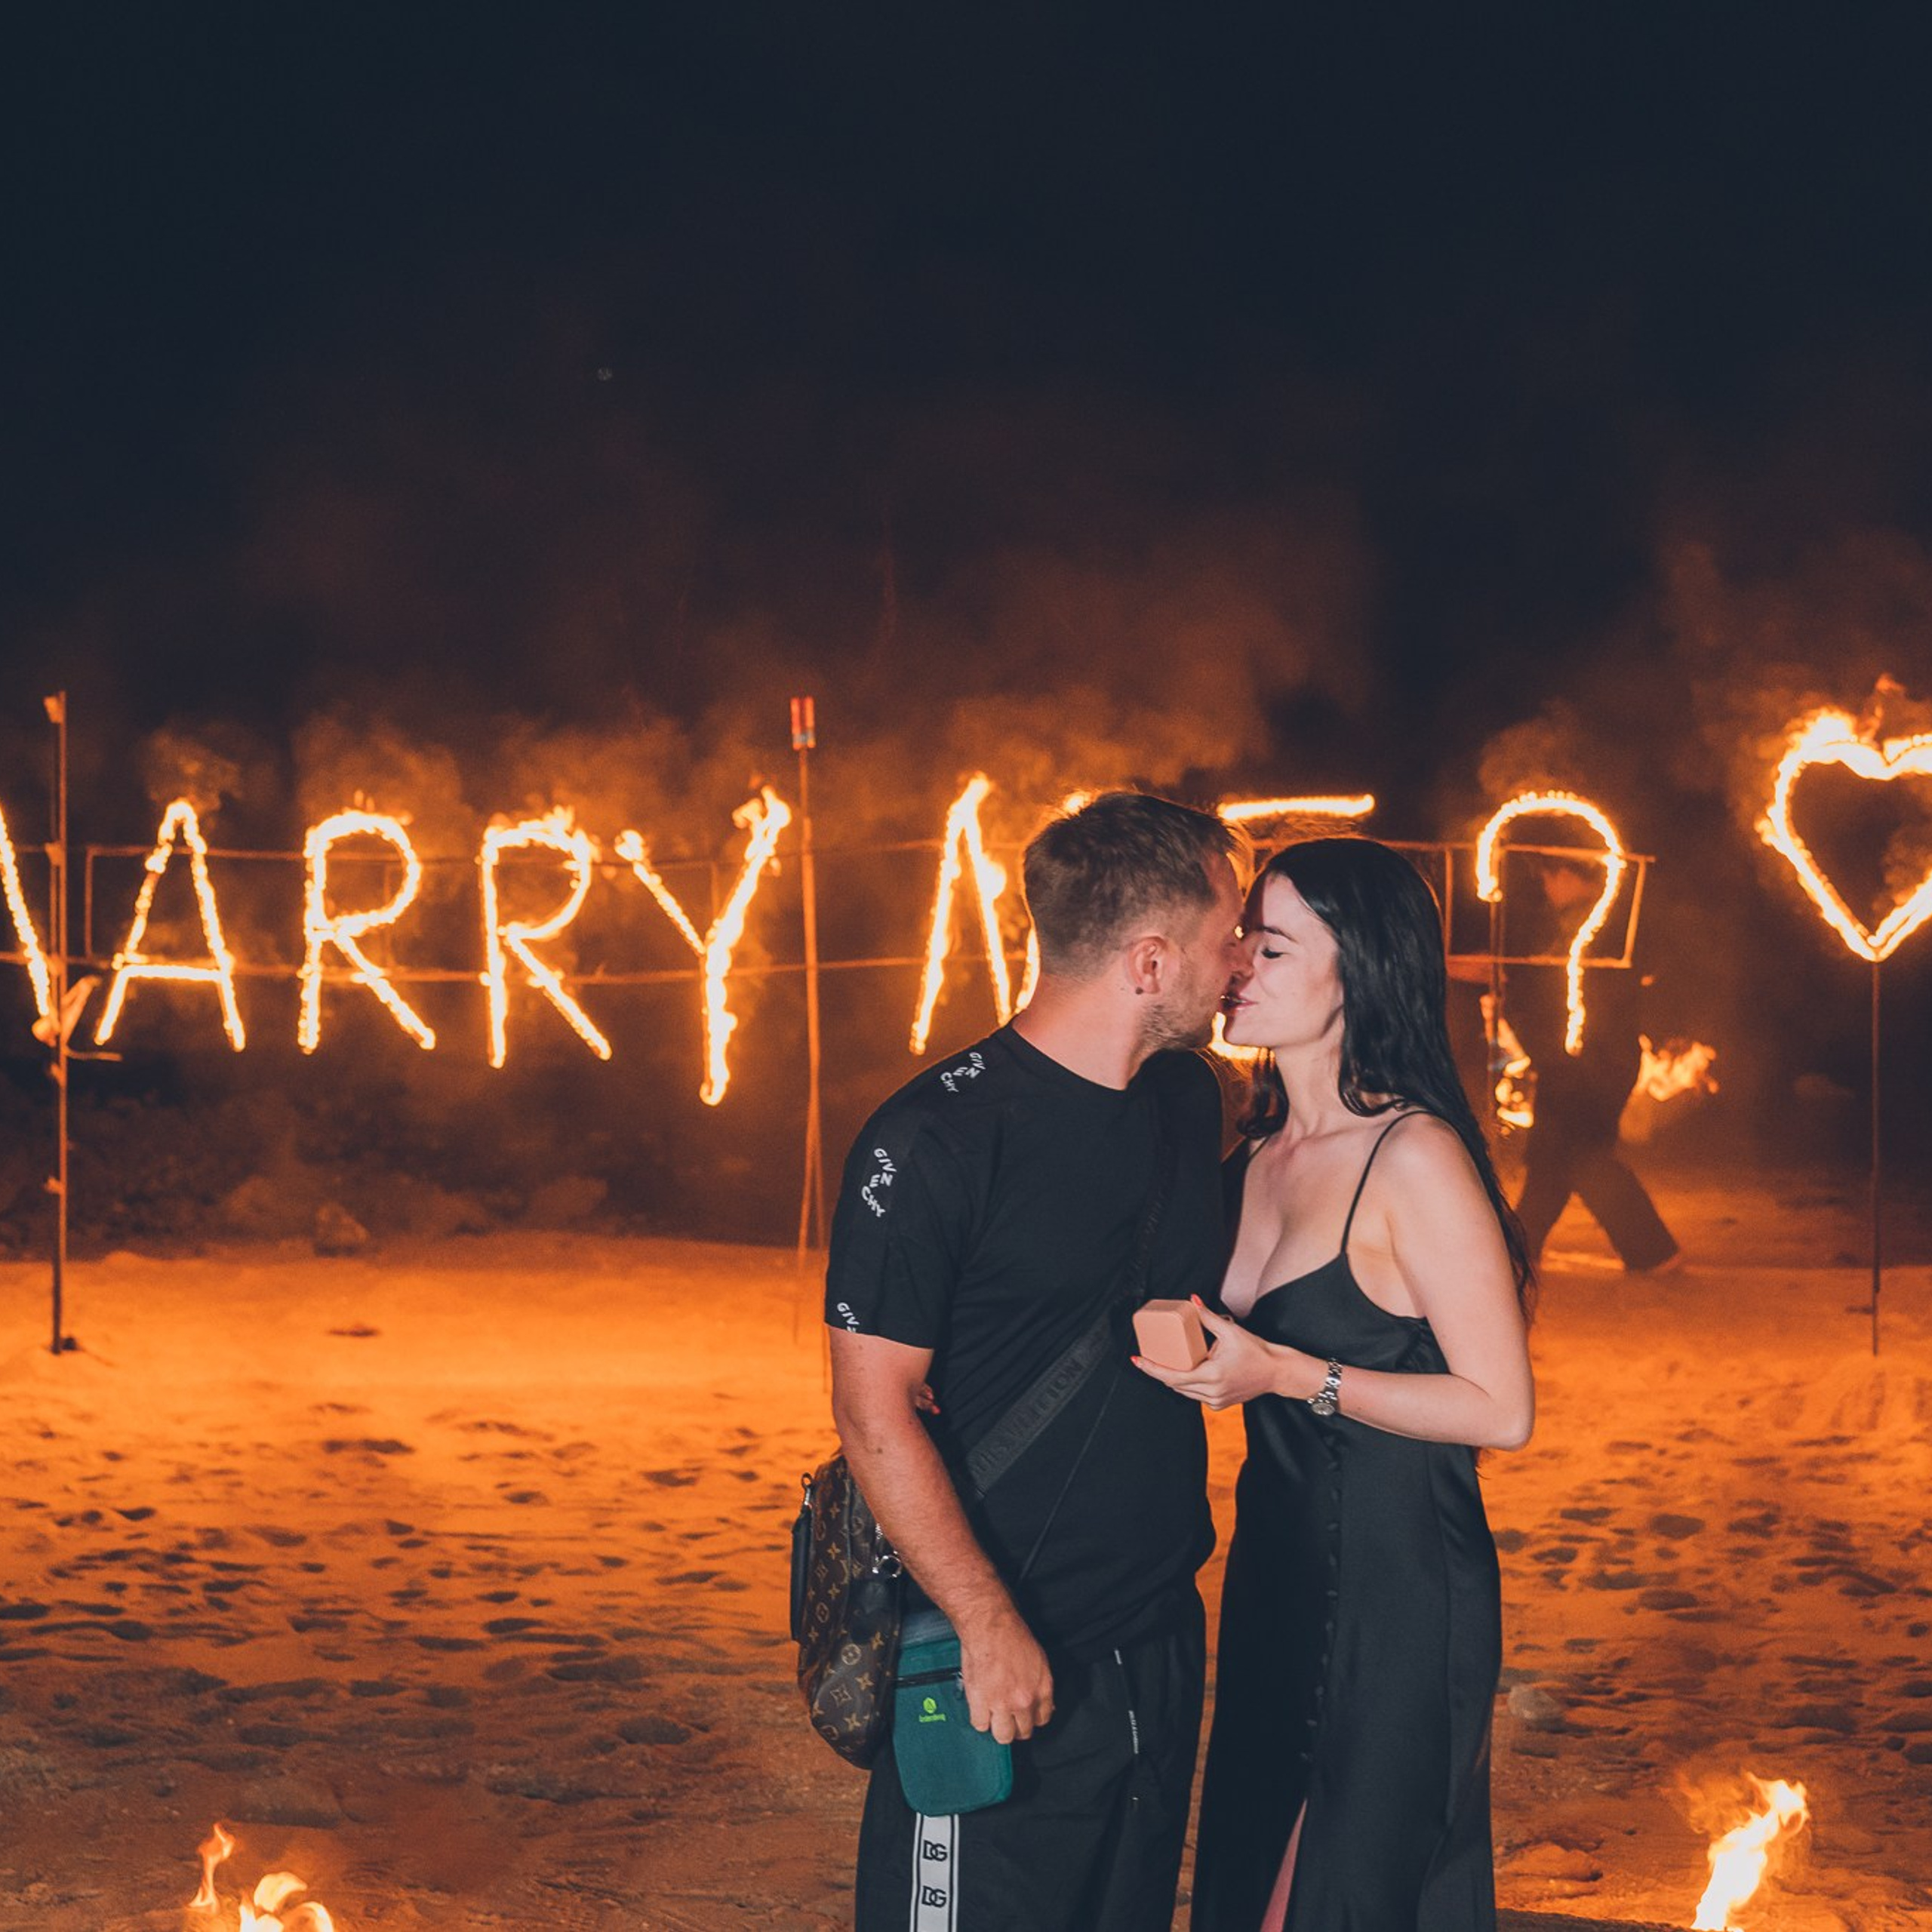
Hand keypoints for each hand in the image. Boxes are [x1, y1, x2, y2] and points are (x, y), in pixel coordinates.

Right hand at [955, 1607, 1054, 1744]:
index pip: (1042, 1720)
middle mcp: (1024, 1700)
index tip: (1024, 1715)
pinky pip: (980, 1725)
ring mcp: (1002, 1704)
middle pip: (1023, 1732)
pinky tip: (980, 1706)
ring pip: (1002, 1736)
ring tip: (992, 1714)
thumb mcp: (1038, 1660)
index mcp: (1042, 1689)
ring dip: (997, 1726)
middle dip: (1015, 1726)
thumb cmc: (1011, 1635)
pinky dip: (979, 1717)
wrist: (990, 1625)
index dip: (1031, 1718)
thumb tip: (1041, 1706)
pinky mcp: (981, 1702)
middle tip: (1006, 1715)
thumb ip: (1040, 1687)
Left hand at [1132, 1299, 1312, 1409]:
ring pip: (1184, 1392)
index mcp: (1212, 1376)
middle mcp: (1212, 1392)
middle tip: (1147, 1356)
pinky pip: (1195, 1395)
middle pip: (1174, 1385)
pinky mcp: (1219, 1404)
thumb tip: (1193, 1301)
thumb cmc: (1257, 1352)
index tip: (1137, 1360)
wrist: (1277, 1373)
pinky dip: (1188, 1384)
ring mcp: (1216, 1401)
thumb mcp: (1231, 1332)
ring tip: (1165, 1361)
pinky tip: (1186, 1370)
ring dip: (1173, 1378)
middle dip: (1159, 1371)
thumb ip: (1208, 1318)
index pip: (1172, 1376)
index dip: (1152, 1369)